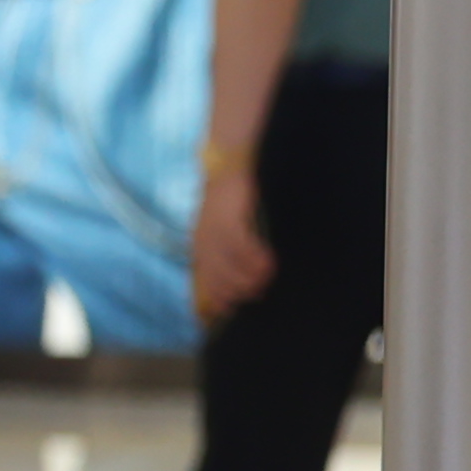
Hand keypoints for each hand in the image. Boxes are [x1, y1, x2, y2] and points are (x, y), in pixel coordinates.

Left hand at [193, 174, 275, 321]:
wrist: (228, 161)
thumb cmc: (233, 198)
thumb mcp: (224, 228)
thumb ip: (230, 252)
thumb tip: (248, 281)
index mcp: (201, 247)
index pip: (205, 285)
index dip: (220, 302)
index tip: (237, 310)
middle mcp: (203, 243)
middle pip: (216, 281)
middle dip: (238, 293)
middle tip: (260, 294)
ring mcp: (213, 231)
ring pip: (228, 267)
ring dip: (249, 279)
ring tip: (267, 281)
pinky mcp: (228, 217)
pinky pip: (239, 246)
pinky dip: (255, 260)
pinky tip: (269, 265)